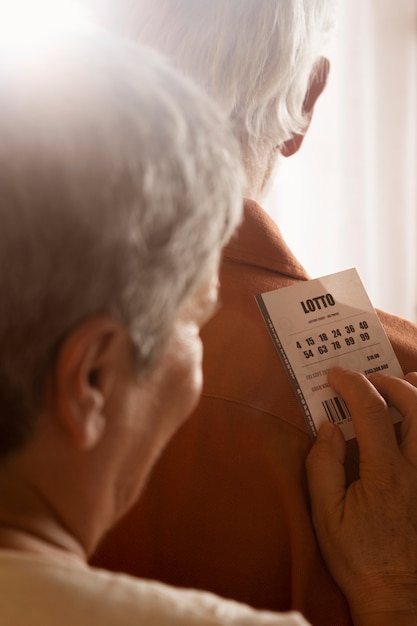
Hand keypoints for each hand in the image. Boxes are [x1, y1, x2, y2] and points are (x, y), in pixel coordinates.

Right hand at [306, 367, 416, 625]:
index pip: (371, 411)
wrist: (398, 594)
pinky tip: (414, 417)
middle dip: (388, 382)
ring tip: (399, 384)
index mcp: (384, 474)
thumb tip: (327, 427)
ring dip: (416, 394)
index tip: (334, 374)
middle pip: (414, 405)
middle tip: (367, 378)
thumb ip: (323, 466)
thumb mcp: (326, 516)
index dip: (351, 383)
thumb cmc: (359, 557)